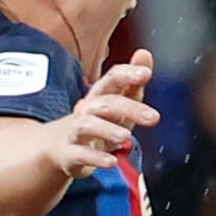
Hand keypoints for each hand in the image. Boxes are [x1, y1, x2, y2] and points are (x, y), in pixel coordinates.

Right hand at [46, 56, 158, 181]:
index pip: (112, 78)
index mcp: (100, 95)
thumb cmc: (98, 123)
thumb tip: (145, 54)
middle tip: (153, 117)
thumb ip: (132, 83)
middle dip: (129, 108)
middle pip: (106, 103)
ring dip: (107, 130)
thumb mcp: (118, 103)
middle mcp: (86, 110)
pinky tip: (111, 161)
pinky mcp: (71, 154)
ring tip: (125, 137)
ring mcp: (76, 131)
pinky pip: (81, 154)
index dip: (127, 74)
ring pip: (88, 125)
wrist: (62, 147)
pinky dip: (96, 158)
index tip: (145, 74)